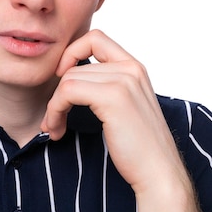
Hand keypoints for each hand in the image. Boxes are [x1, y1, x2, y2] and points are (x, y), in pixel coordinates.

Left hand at [40, 29, 200, 211]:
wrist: (159, 173)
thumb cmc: (139, 147)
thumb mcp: (125, 106)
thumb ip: (106, 86)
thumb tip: (68, 77)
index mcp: (135, 67)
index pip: (95, 38)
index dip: (71, 52)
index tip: (62, 80)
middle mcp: (131, 68)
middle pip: (75, 64)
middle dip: (56, 92)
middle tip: (52, 118)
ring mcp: (124, 81)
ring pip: (68, 78)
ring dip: (53, 105)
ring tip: (55, 127)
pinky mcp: (113, 97)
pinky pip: (67, 91)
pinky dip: (55, 110)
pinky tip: (57, 128)